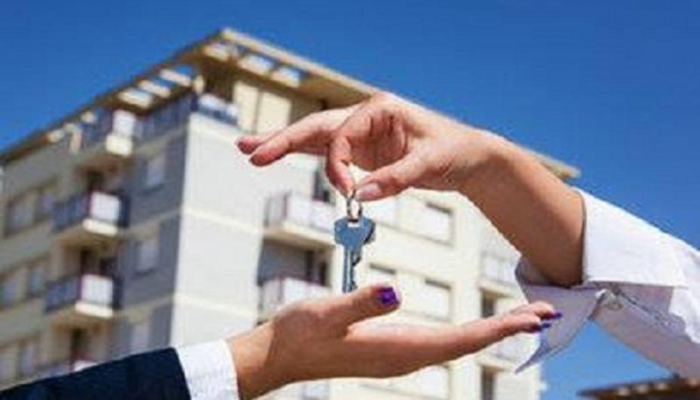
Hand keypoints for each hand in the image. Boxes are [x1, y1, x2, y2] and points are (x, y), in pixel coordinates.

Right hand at [228, 284, 558, 398]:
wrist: (276, 357)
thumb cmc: (297, 334)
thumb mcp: (326, 313)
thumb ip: (361, 304)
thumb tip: (395, 292)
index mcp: (396, 349)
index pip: (459, 339)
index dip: (498, 328)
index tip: (533, 316)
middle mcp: (403, 356)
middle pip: (467, 343)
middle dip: (506, 328)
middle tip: (545, 312)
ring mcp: (397, 355)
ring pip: (456, 344)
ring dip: (490, 331)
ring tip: (521, 318)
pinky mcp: (389, 350)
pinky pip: (439, 343)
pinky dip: (466, 333)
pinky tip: (472, 327)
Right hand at [237, 92, 503, 200]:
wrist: (470, 158)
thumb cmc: (455, 152)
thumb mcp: (429, 164)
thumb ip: (394, 178)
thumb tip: (359, 196)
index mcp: (380, 108)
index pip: (342, 135)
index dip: (337, 166)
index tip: (347, 193)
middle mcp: (365, 117)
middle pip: (316, 127)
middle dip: (282, 140)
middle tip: (249, 150)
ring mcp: (361, 133)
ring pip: (315, 138)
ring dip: (283, 145)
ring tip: (249, 150)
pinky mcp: (363, 151)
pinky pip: (326, 153)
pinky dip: (303, 156)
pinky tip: (277, 156)